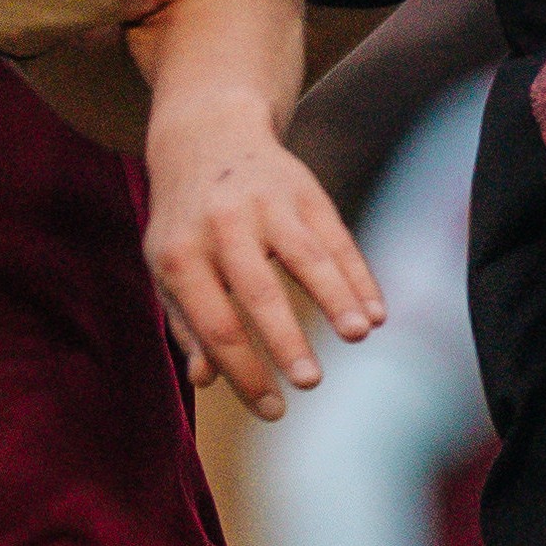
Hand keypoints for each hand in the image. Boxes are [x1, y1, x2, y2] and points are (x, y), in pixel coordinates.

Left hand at [140, 98, 379, 420]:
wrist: (206, 135)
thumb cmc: (186, 220)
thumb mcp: (169, 267)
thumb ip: (187, 323)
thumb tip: (206, 379)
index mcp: (179, 254)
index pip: (214, 324)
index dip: (244, 372)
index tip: (273, 410)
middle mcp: (222, 226)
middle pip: (258, 291)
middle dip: (285, 339)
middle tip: (310, 382)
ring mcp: (266, 204)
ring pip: (306, 256)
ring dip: (335, 298)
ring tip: (359, 335)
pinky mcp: (303, 191)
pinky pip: (336, 237)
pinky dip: (357, 275)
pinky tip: (376, 310)